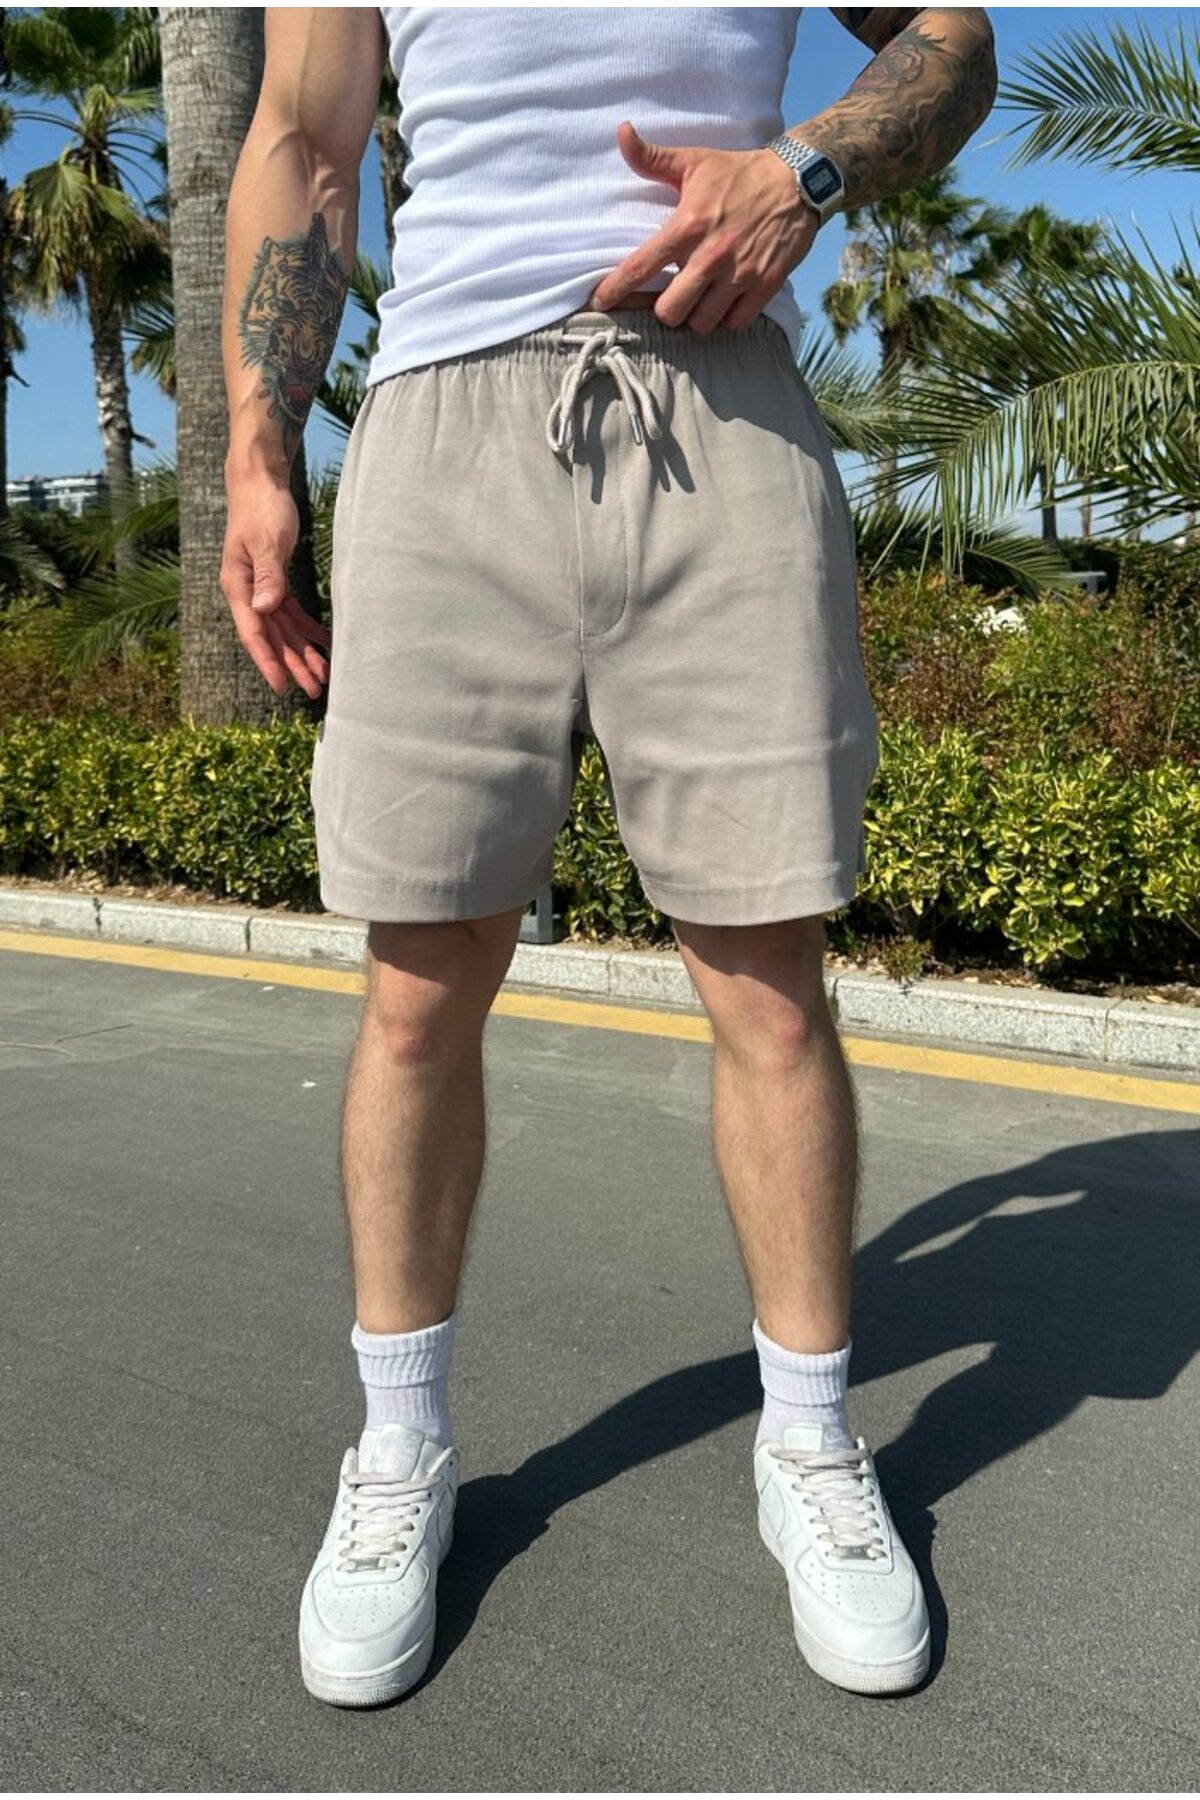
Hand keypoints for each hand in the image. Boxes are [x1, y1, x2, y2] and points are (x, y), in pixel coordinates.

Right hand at [219, 477, 330, 699]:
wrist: (260, 483)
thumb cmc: (262, 508)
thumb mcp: (267, 541)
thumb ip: (268, 575)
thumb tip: (263, 608)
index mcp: (238, 586)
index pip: (254, 633)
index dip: (268, 661)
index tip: (282, 686)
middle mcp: (247, 593)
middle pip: (271, 638)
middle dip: (293, 665)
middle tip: (315, 689)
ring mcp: (261, 589)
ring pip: (283, 630)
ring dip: (302, 652)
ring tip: (324, 674)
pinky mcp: (275, 582)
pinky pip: (291, 613)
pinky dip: (307, 629)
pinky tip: (324, 643)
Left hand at [587, 120, 818, 331]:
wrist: (797, 180)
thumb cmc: (738, 174)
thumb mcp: (694, 162)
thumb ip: (652, 158)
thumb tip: (622, 132)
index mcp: (687, 225)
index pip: (640, 266)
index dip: (615, 289)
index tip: (600, 301)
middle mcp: (711, 255)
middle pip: (670, 312)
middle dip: (666, 309)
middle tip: (671, 297)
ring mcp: (740, 274)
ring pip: (702, 323)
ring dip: (696, 316)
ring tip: (699, 300)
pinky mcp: (765, 285)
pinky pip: (735, 323)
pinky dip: (727, 319)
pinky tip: (725, 302)